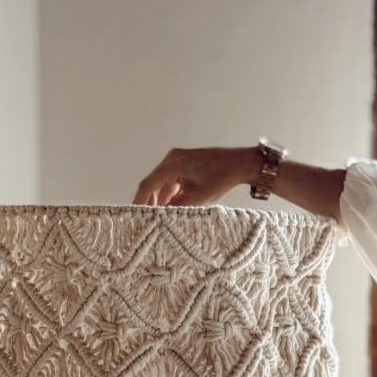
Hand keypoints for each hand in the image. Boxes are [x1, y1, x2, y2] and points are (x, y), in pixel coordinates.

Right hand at [133, 147, 260, 205]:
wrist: (241, 164)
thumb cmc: (222, 178)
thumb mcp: (197, 199)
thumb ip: (175, 207)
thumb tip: (160, 216)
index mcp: (173, 164)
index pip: (148, 184)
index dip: (140, 201)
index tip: (134, 214)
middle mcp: (173, 158)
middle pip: (153, 182)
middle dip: (150, 201)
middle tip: (147, 217)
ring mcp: (179, 159)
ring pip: (163, 182)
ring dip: (162, 198)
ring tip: (162, 215)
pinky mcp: (186, 163)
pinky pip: (173, 179)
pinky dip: (172, 192)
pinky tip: (175, 205)